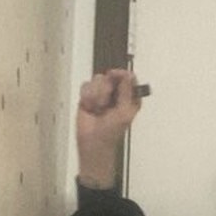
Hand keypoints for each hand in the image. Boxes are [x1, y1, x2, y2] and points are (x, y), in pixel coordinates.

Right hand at [76, 69, 141, 184]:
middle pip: (111, 75)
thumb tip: (127, 74)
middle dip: (106, 89)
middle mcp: (116, 93)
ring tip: (98, 108)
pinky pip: (86, 85)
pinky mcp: (88, 96)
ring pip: (97, 79)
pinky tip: (90, 107)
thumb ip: (127, 91)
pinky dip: (87, 97)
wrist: (93, 141)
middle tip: (105, 103)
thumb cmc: (111, 132)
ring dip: (97, 95)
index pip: (128, 77)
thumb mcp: (125, 111)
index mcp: (129, 96)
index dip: (122, 74)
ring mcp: (101, 93)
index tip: (115, 75)